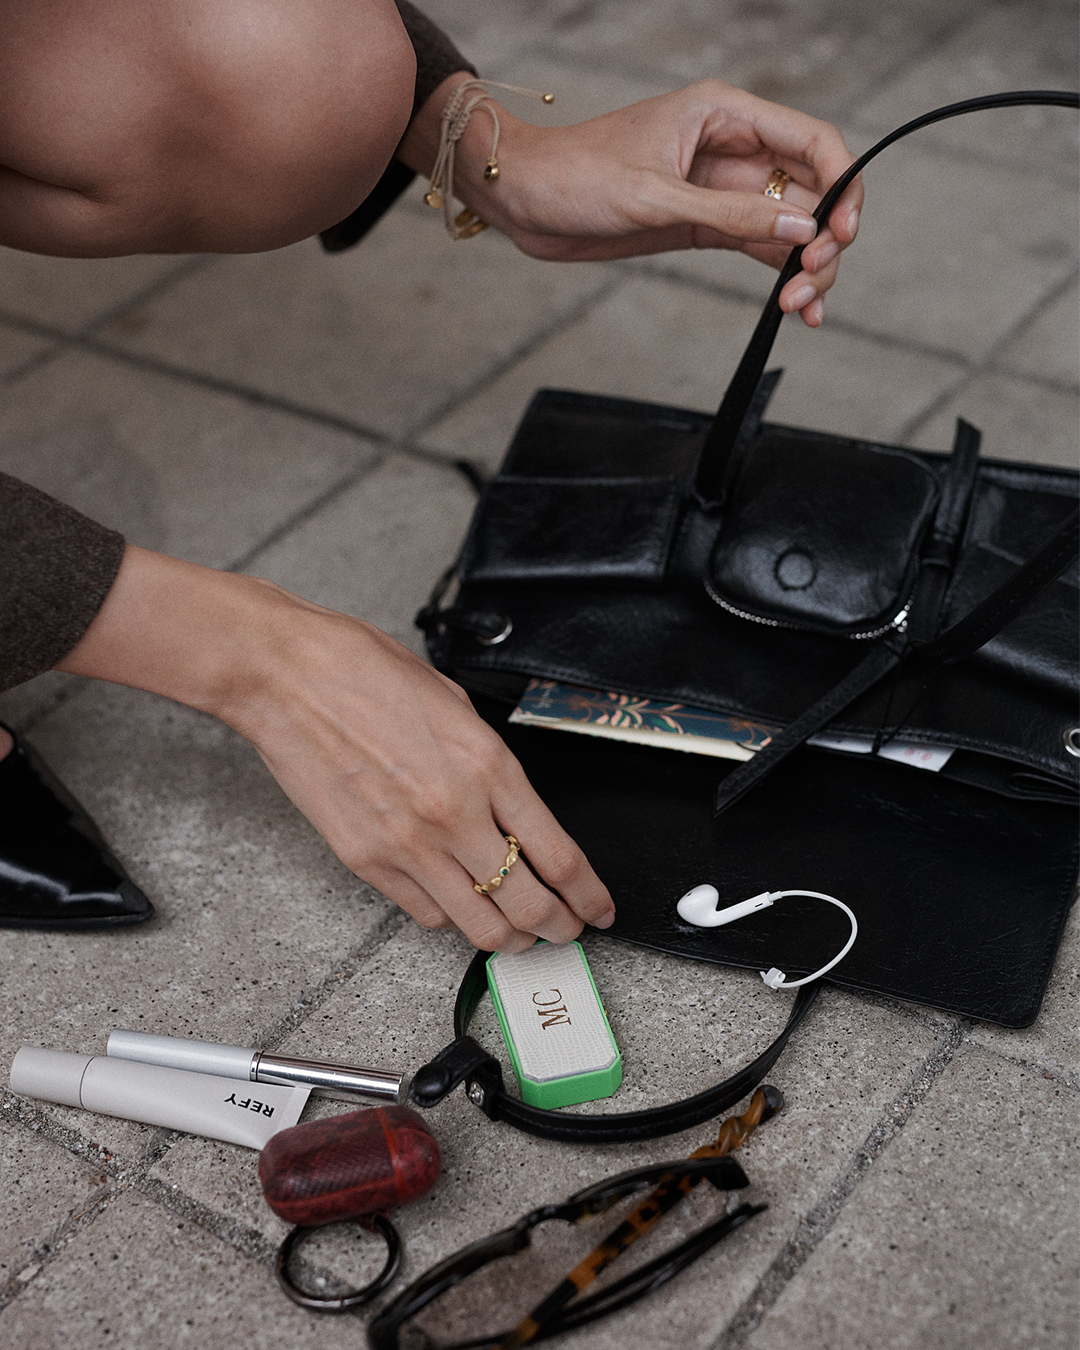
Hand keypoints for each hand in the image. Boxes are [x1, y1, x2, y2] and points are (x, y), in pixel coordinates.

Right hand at [59, 546, 614, 951]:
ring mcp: (408, 845)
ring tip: (520, 931)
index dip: (589, 895)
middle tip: (567, 929)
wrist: (287, 676)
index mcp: (488, 767)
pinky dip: (450, 917)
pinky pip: (424, 913)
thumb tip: (517, 811)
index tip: (598, 907)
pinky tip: (458, 903)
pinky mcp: (365, 861)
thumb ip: (492, 766)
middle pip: (529, 905)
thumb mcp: (457, 706)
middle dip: (559, 928)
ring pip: (479, 925)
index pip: (560, 857)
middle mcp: (454, 814)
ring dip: (509, 936)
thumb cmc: (364, 673)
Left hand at [401, 78, 862, 327]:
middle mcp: (732, 150)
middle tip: (811, 284)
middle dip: (824, 238)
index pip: (811, 141)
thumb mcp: (655, 198)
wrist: (524, 200)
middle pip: (810, 191)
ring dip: (806, 266)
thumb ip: (729, 218)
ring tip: (802, 308)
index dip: (841, 185)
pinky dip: (781, 276)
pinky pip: (758, 248)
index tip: (842, 233)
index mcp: (725, 115)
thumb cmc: (576, 176)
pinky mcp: (703, 226)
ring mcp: (721, 191)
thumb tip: (800, 231)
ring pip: (789, 227)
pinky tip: (796, 309)